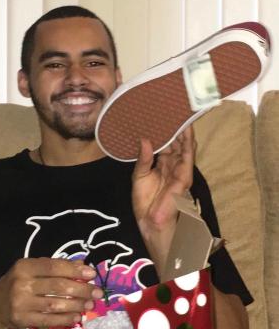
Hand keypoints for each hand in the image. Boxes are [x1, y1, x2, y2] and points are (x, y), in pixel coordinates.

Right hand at [0, 258, 101, 328]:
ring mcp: (21, 303)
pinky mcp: (22, 320)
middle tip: (97, 292)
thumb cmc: (18, 283)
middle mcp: (22, 284)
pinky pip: (49, 320)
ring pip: (55, 305)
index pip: (54, 267)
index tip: (92, 274)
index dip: (75, 270)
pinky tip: (76, 317)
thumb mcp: (32, 270)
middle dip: (82, 289)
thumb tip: (83, 265)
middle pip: (58, 286)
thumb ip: (54, 267)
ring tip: (89, 305)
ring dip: (76, 305)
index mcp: (24, 267)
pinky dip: (65, 319)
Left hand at [132, 126, 194, 271]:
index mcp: (160, 164)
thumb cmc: (144, 201)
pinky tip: (186, 130)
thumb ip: (143, 158)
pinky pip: (188, 155)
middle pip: (176, 141)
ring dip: (184, 130)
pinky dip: (188, 142)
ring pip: (184, 145)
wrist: (149, 221)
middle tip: (174, 107)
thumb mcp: (139, 176)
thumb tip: (145, 139)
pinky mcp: (184, 175)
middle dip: (175, 126)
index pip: (165, 142)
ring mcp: (179, 169)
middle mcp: (171, 164)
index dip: (164, 130)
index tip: (161, 115)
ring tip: (182, 112)